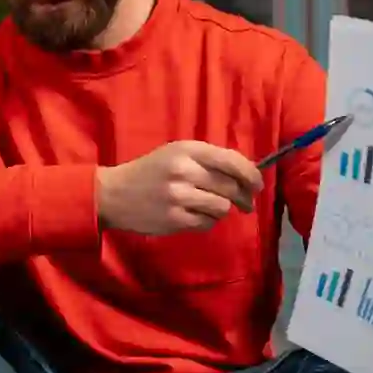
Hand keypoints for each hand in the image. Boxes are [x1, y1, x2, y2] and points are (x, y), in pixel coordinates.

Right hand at [96, 141, 262, 235]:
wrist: (114, 194)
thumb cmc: (150, 171)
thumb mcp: (176, 154)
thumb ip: (208, 160)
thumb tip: (246, 176)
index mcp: (187, 150)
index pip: (231, 161)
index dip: (251, 174)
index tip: (258, 184)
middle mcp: (184, 171)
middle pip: (230, 186)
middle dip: (243, 197)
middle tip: (246, 204)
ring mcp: (178, 197)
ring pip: (221, 207)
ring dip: (222, 210)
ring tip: (211, 208)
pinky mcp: (174, 219)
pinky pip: (207, 223)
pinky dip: (208, 221)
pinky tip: (197, 216)